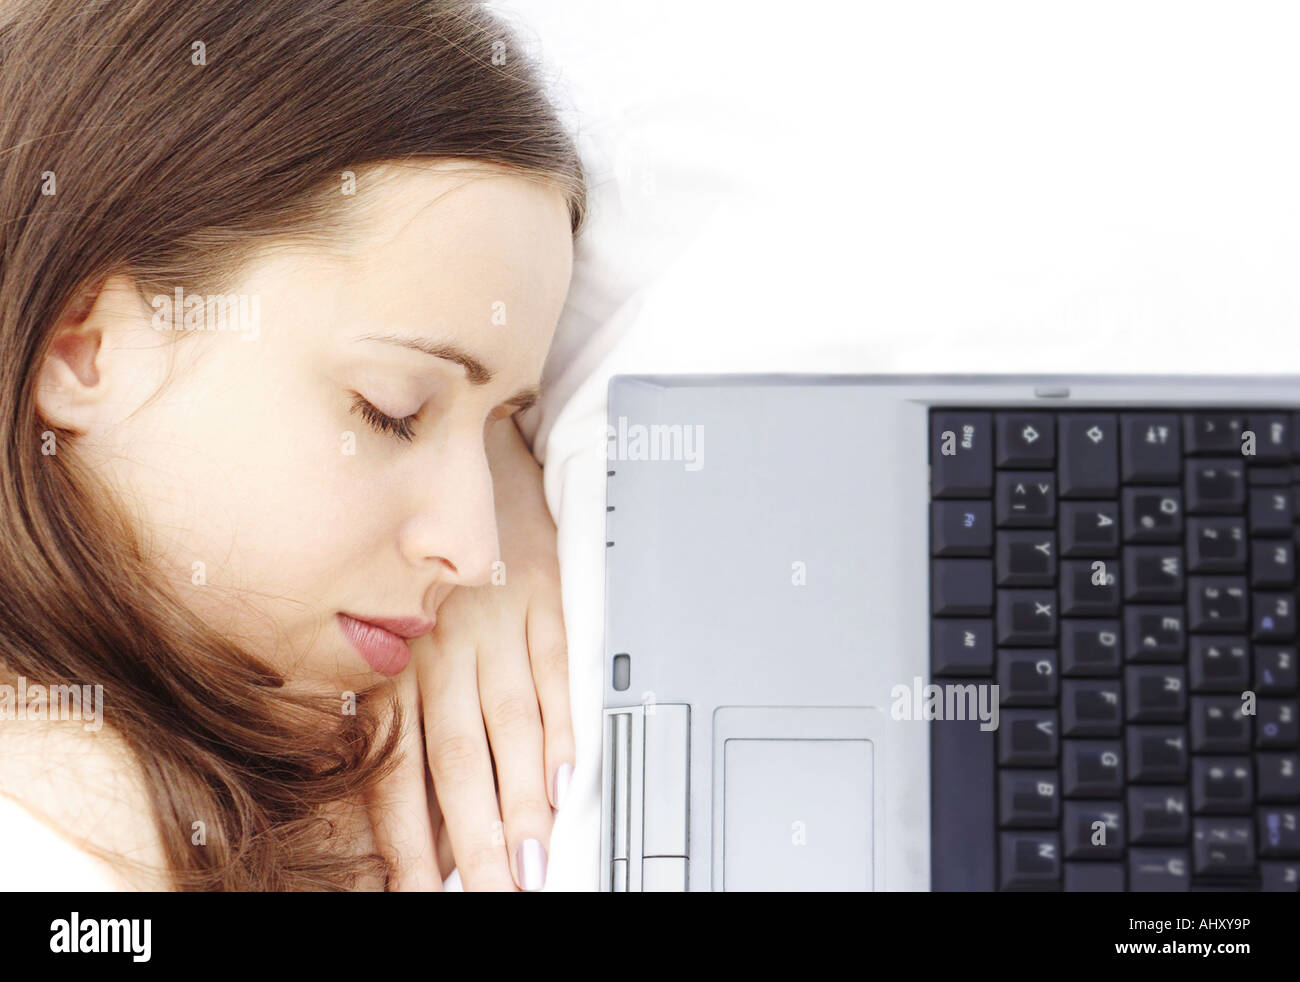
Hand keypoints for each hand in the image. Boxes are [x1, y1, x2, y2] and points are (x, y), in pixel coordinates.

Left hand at [367, 417, 572, 890]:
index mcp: (399, 659)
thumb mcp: (395, 624)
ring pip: (510, 726)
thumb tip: (412, 800)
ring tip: (535, 858)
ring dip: (523, 800)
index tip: (425, 892)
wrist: (476, 458)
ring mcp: (498, 622)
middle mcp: (442, 645)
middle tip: (496, 892)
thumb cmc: (426, 554)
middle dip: (475, 839)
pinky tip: (569, 778)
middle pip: (459, 761)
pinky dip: (565, 726)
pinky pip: (556, 671)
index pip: (401, 769)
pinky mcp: (547, 596)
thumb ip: (399, 704)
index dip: (412, 838)